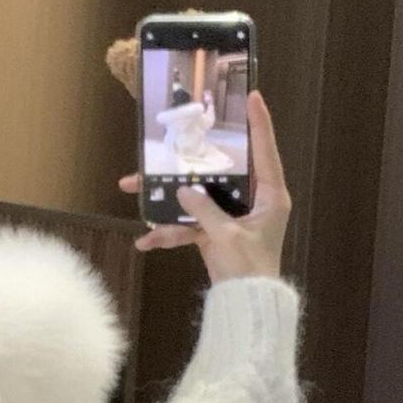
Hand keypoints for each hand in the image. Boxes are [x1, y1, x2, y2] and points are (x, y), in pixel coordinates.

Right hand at [119, 91, 290, 283]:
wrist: (246, 307)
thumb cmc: (249, 270)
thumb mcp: (227, 237)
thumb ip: (204, 211)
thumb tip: (182, 190)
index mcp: (270, 195)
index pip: (264, 150)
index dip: (259, 123)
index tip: (253, 95)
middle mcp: (252, 200)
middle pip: (219, 171)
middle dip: (186, 163)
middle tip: (165, 143)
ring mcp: (231, 216)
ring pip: (197, 197)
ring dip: (166, 200)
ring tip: (132, 188)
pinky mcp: (215, 233)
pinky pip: (189, 226)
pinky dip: (169, 233)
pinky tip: (146, 242)